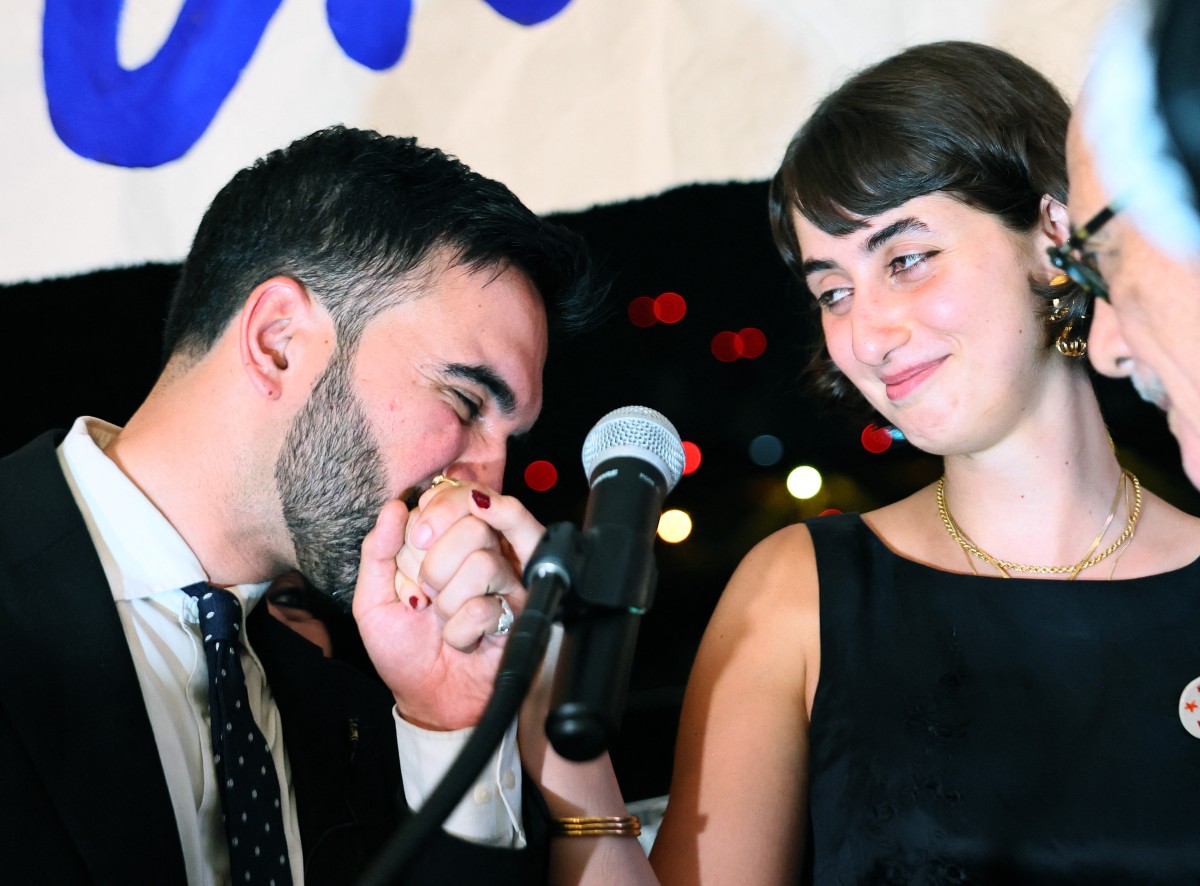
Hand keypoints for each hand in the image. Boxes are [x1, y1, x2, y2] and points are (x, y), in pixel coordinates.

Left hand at [351, 482, 545, 730]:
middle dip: (435, 563)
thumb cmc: (405, 649)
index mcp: (451, 541)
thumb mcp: (374, 600)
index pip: (458, 495)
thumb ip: (378, 551)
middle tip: (425, 591)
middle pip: (474, 524)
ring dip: (448, 602)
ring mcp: (506, 584)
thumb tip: (395, 506)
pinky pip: (485, 608)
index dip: (438, 510)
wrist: (429, 699)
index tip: (416, 538)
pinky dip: (460, 631)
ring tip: (443, 620)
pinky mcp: (519, 615)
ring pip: (483, 563)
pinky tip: (460, 639)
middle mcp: (485, 554)